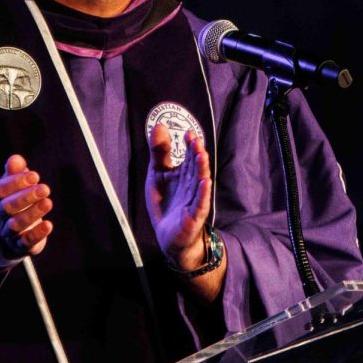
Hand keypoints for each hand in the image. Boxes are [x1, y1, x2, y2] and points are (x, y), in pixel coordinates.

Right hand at [0, 154, 52, 257]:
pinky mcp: (20, 245)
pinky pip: (26, 241)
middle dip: (25, 197)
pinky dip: (37, 234)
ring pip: (16, 224)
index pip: (0, 190)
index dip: (16, 182)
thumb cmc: (13, 203)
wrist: (6, 236)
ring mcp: (8, 233)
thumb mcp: (13, 186)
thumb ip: (15, 172)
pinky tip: (49, 225)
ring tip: (48, 202)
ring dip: (33, 213)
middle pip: (7, 207)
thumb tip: (16, 159)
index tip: (34, 176)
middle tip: (44, 188)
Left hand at [145, 125, 211, 270]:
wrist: (168, 236)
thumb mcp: (157, 175)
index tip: (188, 133)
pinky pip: (200, 203)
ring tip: (201, 155)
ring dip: (201, 169)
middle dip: (196, 154)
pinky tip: (206, 182)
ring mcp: (194, 200)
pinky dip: (203, 193)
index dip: (189, 145)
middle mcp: (191, 185)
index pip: (189, 156)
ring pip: (199, 182)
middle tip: (195, 140)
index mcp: (184, 174)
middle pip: (196, 167)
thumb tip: (159, 125)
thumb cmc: (166, 204)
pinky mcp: (194, 216)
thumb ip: (159, 152)